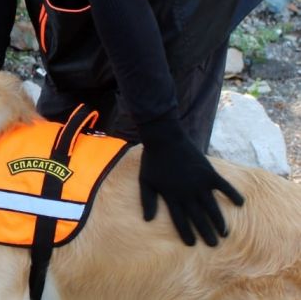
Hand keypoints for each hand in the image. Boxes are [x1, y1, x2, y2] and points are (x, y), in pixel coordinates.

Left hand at [138, 117, 243, 246]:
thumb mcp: (145, 182)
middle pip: (198, 218)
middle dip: (206, 233)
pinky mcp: (209, 173)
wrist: (164, 138)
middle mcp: (187, 193)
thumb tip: (147, 220)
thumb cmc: (152, 160)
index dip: (186, 233)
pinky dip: (233, 195)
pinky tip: (240, 204)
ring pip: (212, 208)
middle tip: (213, 245)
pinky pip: (224, 187)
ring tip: (224, 234)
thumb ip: (147, 201)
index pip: (180, 220)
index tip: (192, 244)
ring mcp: (199, 184)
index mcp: (171, 196)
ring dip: (219, 222)